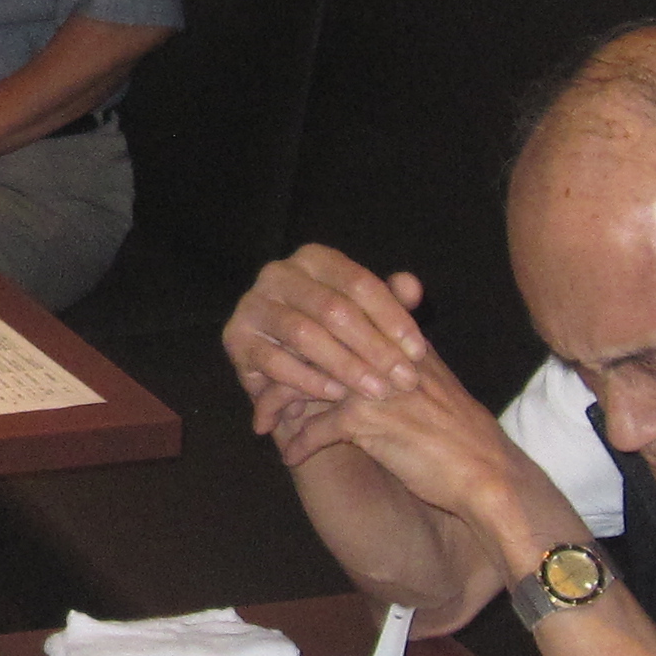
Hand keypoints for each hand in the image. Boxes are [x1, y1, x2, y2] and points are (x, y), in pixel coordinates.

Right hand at [223, 245, 432, 431]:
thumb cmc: (334, 340)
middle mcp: (278, 273)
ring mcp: (253, 303)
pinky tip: (338, 395)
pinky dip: (309, 380)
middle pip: (334, 308)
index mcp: (313, 259)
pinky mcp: (236, 337)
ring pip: (305, 334)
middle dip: (374, 347)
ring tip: (377, 391)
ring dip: (346, 366)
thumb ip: (390, 302)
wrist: (286, 374)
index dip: (392, 318)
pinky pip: (276, 361)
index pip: (359, 283)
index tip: (419, 352)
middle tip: (403, 379)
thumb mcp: (366, 320)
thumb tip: (413, 287)